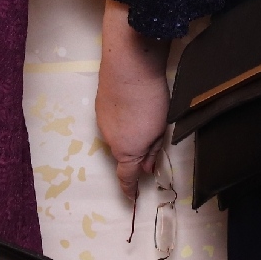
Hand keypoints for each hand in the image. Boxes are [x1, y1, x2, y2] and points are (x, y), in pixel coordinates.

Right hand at [94, 6, 171, 206]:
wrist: (130, 61)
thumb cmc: (150, 98)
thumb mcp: (160, 129)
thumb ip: (152, 151)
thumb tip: (147, 167)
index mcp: (125, 151)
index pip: (126, 178)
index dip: (129, 189)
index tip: (131, 198)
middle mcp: (110, 139)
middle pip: (122, 154)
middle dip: (135, 153)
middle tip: (152, 140)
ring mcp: (102, 119)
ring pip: (117, 134)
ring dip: (128, 132)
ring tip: (145, 115)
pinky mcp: (100, 101)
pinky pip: (112, 118)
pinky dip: (122, 117)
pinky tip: (133, 103)